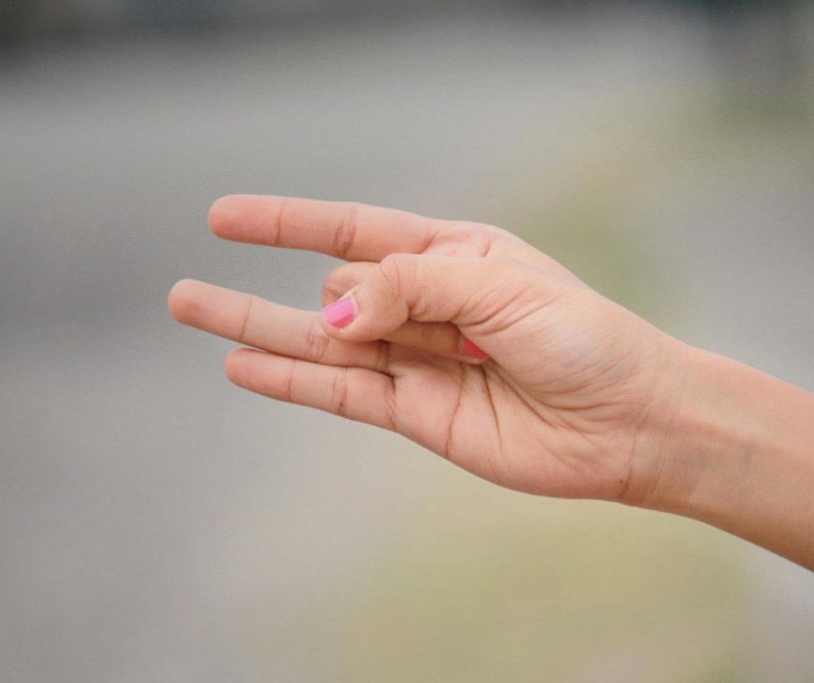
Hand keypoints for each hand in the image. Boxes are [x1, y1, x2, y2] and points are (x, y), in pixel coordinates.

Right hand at [169, 195, 691, 502]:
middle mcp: (430, 305)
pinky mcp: (417, 413)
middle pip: (344, 284)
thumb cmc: (582, 338)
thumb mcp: (499, 287)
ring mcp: (419, 360)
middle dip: (333, 291)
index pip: (356, 229)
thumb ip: (410, 287)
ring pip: (322, 339)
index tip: (224, 217)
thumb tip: (330, 306)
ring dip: (255, 325)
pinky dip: (292, 378)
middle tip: (265, 304)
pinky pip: (342, 390)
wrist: (625, 421)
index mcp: (455, 256)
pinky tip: (242, 365)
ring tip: (188, 305)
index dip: (289, 222)